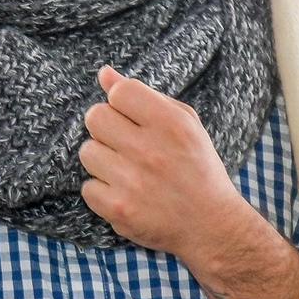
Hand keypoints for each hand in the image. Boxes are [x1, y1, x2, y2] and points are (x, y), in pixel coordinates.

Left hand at [79, 66, 251, 263]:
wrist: (211, 225)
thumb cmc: (195, 168)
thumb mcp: (183, 125)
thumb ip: (143, 96)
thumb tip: (104, 74)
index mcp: (171, 124)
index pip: (120, 92)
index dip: (121, 103)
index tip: (133, 118)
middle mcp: (151, 150)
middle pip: (95, 117)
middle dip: (106, 128)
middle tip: (126, 144)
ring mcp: (132, 181)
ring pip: (87, 152)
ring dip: (103, 161)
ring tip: (127, 171)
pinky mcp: (118, 209)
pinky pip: (87, 187)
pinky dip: (102, 192)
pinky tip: (125, 194)